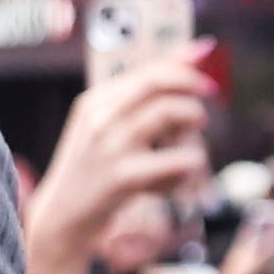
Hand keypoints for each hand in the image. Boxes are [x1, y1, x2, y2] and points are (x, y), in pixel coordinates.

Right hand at [25, 59, 214, 273]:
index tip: (207, 54)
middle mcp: (100, 118)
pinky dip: (190, 166)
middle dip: (192, 85)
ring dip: (194, 127)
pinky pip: (180, 160)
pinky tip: (179, 179)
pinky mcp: (124, 178)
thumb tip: (185, 68)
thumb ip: (135, 104)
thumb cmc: (93, 173)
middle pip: (158, 83)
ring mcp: (111, 147)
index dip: (182, 61)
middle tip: (210, 100)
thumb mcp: (103, 131)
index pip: (146, 69)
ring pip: (173, 115)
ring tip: (190, 148)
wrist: (62, 220)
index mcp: (95, 101)